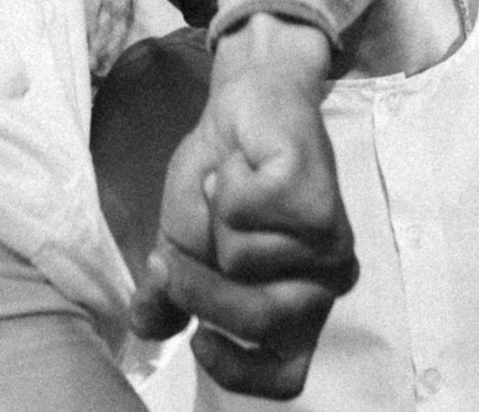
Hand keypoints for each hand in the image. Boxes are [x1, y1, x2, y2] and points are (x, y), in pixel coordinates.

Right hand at [130, 22, 355, 398]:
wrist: (246, 102)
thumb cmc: (220, 176)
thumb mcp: (183, 242)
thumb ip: (170, 292)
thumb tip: (148, 330)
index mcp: (298, 305)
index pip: (285, 376)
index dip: (235, 370)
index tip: (197, 340)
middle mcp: (325, 282)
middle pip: (253, 320)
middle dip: (196, 285)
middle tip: (170, 251)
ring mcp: (329, 242)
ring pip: (243, 264)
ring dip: (211, 221)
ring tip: (222, 190)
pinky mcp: (320, 198)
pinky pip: (245, 212)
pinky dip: (224, 184)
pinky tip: (242, 165)